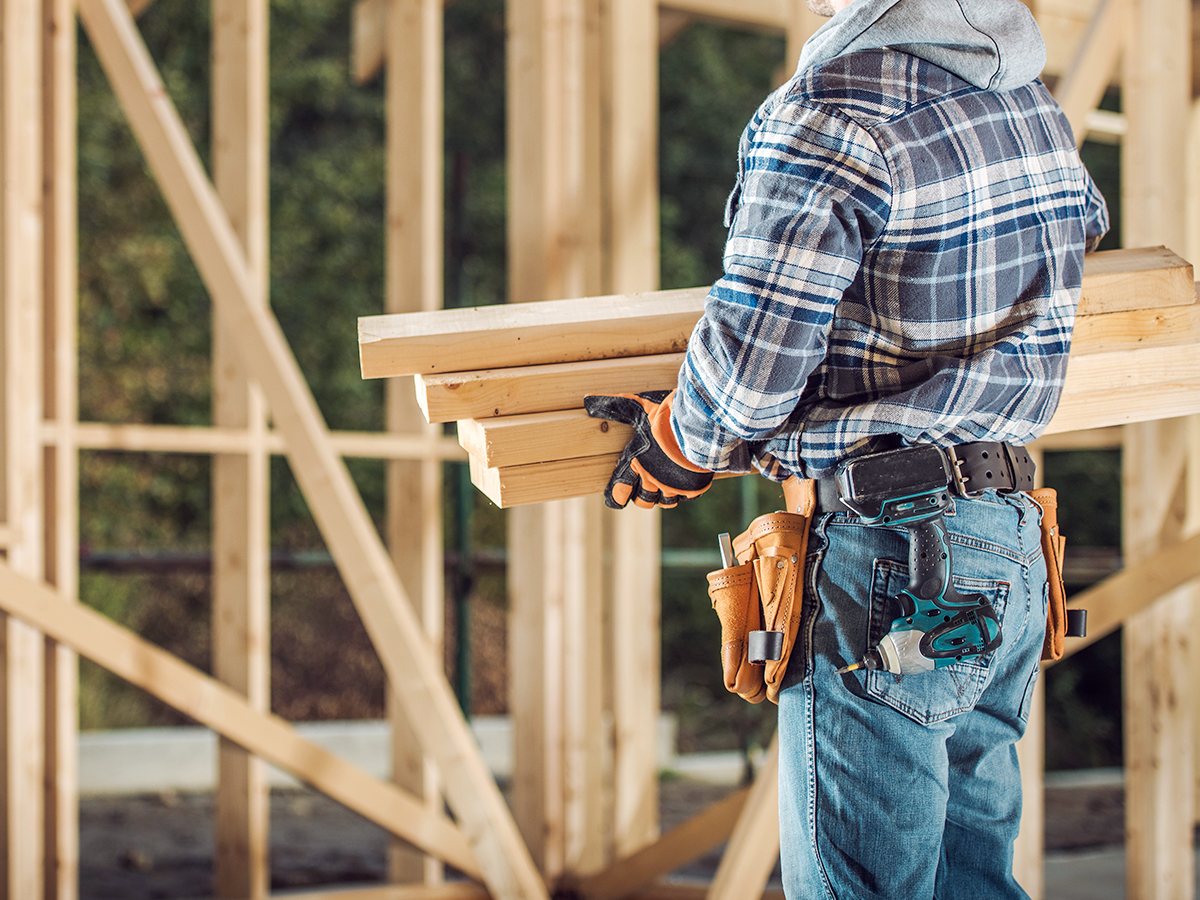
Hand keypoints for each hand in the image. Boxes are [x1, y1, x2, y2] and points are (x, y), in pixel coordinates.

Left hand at [583, 389, 713, 508]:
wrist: (699, 423)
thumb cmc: (665, 416)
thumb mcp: (636, 407)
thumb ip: (612, 406)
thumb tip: (587, 400)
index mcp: (636, 465)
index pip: (619, 493)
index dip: (617, 497)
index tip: (617, 497)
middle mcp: (653, 480)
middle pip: (643, 502)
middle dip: (642, 496)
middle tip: (645, 485)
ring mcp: (675, 486)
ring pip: (666, 502)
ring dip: (664, 494)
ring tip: (666, 483)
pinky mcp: (694, 487)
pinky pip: (687, 497)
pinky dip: (686, 490)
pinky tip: (686, 479)